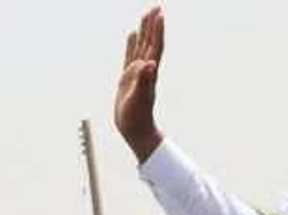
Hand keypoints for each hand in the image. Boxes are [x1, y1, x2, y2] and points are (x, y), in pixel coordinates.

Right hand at [115, 7, 164, 162]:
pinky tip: (131, 35)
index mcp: (148, 72)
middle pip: (150, 42)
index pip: (155, 46)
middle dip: (152, 24)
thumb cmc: (137, 117)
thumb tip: (150, 64)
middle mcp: (145, 69)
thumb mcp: (140, 99)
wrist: (135, 129)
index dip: (157, 31)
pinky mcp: (128, 77)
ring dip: (144, 30)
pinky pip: (130, 55)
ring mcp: (137, 72)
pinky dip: (131, 44)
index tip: (159, 14)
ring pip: (141, 46)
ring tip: (145, 15)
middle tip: (155, 6)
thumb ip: (145, 81)